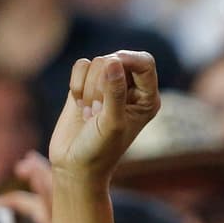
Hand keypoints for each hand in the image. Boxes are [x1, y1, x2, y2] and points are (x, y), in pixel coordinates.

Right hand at [48, 51, 158, 179]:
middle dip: (101, 82)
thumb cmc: (100, 150)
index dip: (127, 59)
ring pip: (96, 62)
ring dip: (88, 89)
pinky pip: (81, 65)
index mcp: (148, 98)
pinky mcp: (87, 85)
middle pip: (116, 59)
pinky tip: (79, 105)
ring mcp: (108, 86)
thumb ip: (115, 92)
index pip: (144, 62)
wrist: (75, 163)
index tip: (112, 67)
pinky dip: (76, 84)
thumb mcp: (112, 123)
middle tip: (98, 112)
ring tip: (91, 114)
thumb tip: (113, 61)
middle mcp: (131, 89)